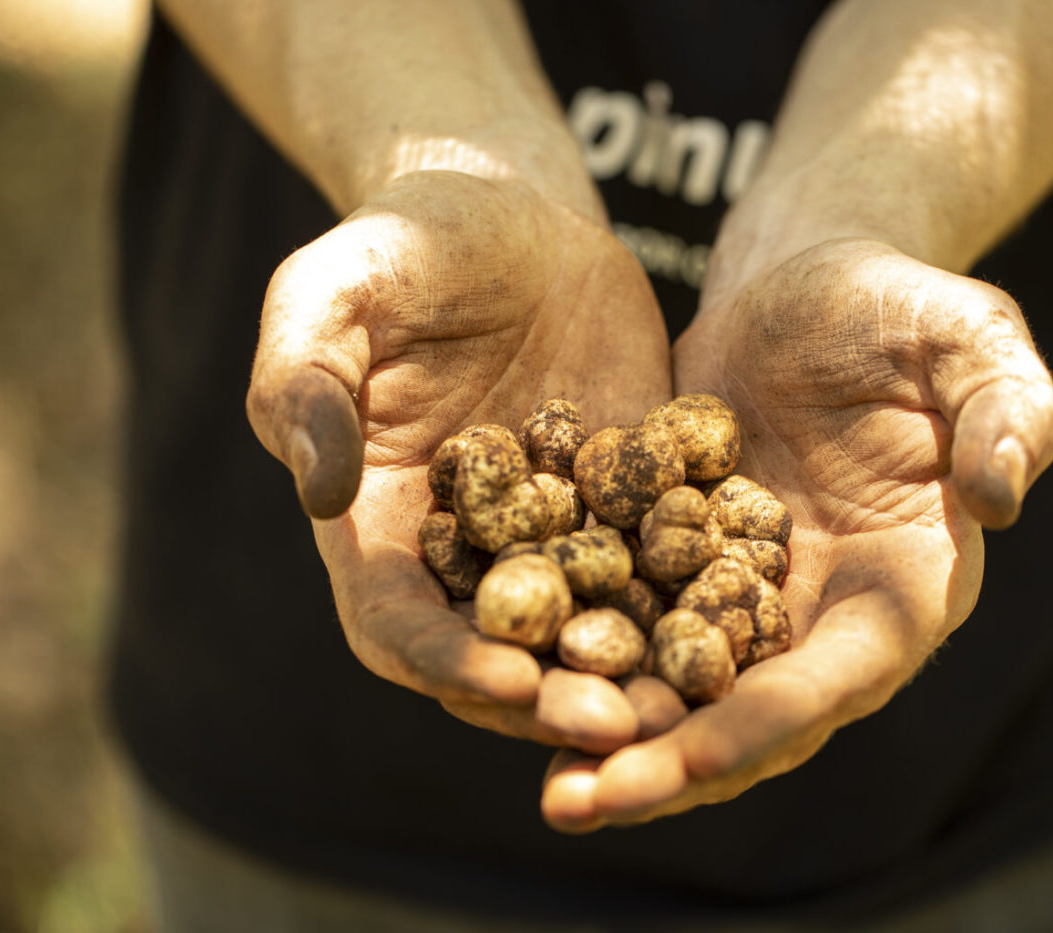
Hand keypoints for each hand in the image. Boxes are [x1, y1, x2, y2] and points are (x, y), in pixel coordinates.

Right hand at [246, 170, 672, 753]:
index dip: (446, 662)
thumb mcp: (330, 294)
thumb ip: (305, 385)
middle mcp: (463, 553)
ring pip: (587, 630)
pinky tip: (747, 627)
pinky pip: (658, 566)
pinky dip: (695, 604)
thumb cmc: (397, 244)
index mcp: (376, 526)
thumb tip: (317, 493)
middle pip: (500, 653)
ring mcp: (550, 535)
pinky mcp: (624, 503)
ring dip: (632, 677)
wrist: (509, 212)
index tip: (507, 681)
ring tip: (693, 705)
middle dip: (555, 698)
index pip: (396, 623)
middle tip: (625, 727)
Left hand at [541, 238, 1052, 829]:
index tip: (691, 763)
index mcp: (903, 584)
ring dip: (609, 733)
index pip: (839, 677)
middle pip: (747, 714)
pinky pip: (627, 620)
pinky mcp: (681, 561)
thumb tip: (1002, 499)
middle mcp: (823, 613)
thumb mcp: (971, 340)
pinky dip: (578, 654)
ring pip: (678, 688)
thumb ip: (1007, 413)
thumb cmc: (903, 307)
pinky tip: (505, 677)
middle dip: (666, 764)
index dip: (768, 724)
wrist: (808, 284)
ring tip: (537, 778)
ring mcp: (746, 596)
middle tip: (574, 803)